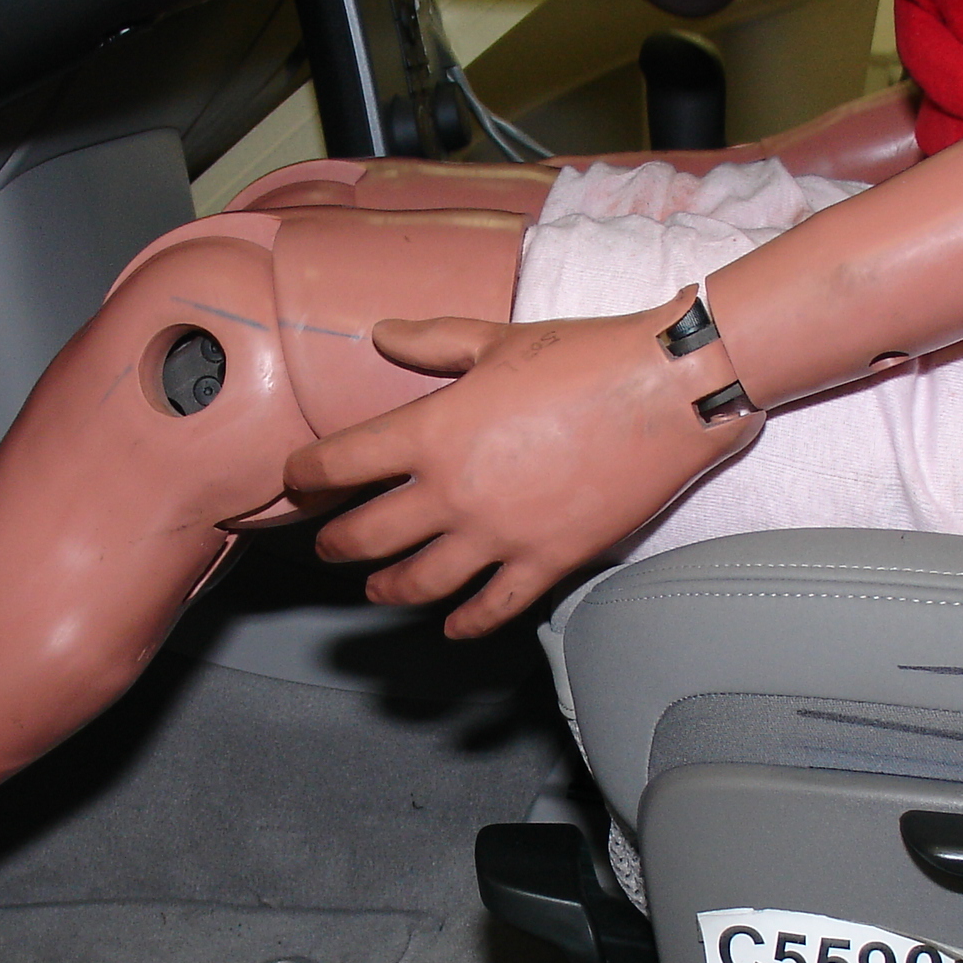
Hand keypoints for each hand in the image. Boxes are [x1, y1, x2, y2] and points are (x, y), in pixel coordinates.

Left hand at [284, 290, 759, 637]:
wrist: (665, 391)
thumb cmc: (583, 356)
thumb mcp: (495, 338)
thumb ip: (431, 343)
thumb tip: (382, 336)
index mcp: (432, 430)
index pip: (340, 464)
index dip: (306, 476)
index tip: (298, 483)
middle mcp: (453, 492)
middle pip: (367, 535)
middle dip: (337, 543)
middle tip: (328, 544)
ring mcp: (498, 535)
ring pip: (420, 582)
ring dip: (389, 588)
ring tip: (378, 589)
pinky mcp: (545, 562)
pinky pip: (492, 608)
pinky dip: (466, 622)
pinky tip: (452, 626)